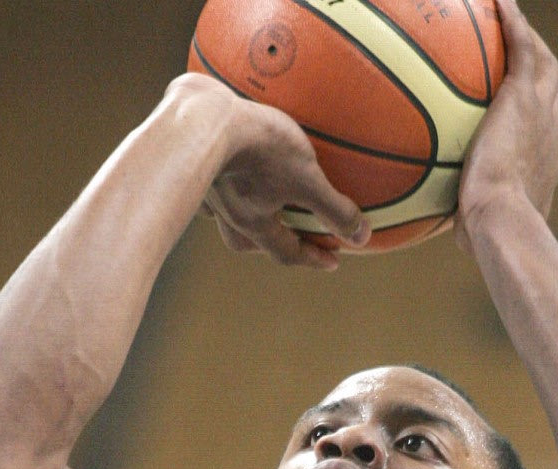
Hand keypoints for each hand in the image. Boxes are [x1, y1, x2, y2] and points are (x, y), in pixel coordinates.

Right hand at [170, 75, 369, 268]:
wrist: (200, 116)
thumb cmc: (258, 149)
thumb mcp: (306, 178)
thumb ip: (334, 209)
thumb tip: (362, 238)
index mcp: (254, 223)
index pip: (287, 252)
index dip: (313, 258)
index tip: (333, 262)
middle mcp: (228, 214)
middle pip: (249, 241)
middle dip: (274, 242)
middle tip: (293, 236)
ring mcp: (208, 190)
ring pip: (226, 215)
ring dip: (246, 215)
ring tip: (260, 200)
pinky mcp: (195, 161)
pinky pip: (207, 183)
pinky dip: (220, 184)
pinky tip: (224, 170)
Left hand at [455, 0, 557, 252]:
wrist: (501, 220)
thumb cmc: (485, 234)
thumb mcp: (477, 230)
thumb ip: (469, 222)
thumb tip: (452, 234)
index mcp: (544, 165)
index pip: (543, 134)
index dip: (537, 120)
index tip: (522, 114)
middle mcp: (552, 135)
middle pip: (551, 92)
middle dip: (540, 71)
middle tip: (520, 56)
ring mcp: (544, 113)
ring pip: (544, 64)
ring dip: (529, 39)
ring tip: (508, 18)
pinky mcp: (525, 96)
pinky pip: (522, 47)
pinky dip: (513, 22)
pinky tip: (496, 1)